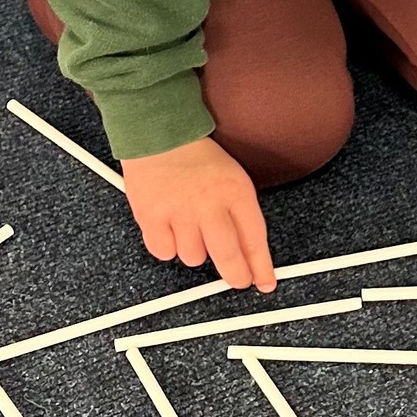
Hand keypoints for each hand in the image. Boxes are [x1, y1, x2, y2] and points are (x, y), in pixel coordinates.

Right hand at [122, 137, 276, 291]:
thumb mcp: (233, 179)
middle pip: (228, 256)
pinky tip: (170, 226)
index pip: (254, 238)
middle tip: (238, 279)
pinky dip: (168, 245)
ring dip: (195, 250)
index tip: (264, 282)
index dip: (261, 267)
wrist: (157, 134)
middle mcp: (208, 204)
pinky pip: (164, 252)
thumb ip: (242, 216)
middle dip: (236, 274)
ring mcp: (179, 212)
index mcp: (235, 191)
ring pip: (193, 257)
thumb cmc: (198, 159)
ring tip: (191, 226)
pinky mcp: (151, 217)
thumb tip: (250, 256)